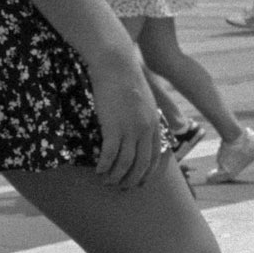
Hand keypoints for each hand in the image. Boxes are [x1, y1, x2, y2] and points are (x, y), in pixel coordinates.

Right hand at [89, 50, 164, 190]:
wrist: (116, 65)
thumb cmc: (127, 78)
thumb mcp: (145, 98)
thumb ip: (147, 115)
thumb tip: (146, 125)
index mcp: (154, 124)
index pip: (155, 156)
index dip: (147, 172)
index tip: (139, 182)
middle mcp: (145, 130)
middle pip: (141, 164)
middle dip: (131, 180)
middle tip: (121, 187)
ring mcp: (130, 130)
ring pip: (125, 163)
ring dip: (116, 176)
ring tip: (107, 181)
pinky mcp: (113, 127)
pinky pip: (110, 155)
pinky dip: (104, 166)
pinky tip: (98, 170)